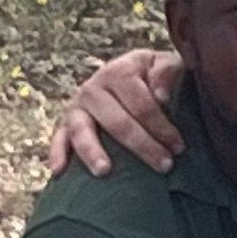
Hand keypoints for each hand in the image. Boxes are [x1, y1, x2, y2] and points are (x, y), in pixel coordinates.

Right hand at [47, 48, 182, 176]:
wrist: (132, 73)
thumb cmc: (155, 74)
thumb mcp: (166, 64)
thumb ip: (167, 72)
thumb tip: (161, 96)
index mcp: (119, 71)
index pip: (141, 103)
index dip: (162, 126)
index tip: (179, 147)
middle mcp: (93, 87)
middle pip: (117, 121)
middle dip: (142, 146)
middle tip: (164, 166)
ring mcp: (77, 107)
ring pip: (82, 130)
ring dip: (92, 151)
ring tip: (104, 171)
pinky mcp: (66, 123)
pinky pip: (58, 139)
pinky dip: (57, 154)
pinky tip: (59, 173)